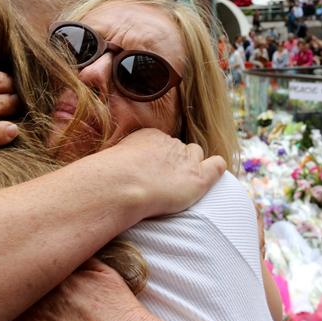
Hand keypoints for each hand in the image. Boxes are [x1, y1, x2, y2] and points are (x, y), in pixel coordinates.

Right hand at [93, 129, 225, 221]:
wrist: (121, 184)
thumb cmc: (108, 179)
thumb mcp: (109, 162)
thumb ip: (118, 165)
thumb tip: (104, 175)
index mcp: (148, 136)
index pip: (162, 144)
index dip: (159, 159)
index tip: (150, 173)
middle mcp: (169, 143)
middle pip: (180, 149)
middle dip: (176, 163)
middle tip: (164, 182)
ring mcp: (185, 158)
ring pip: (196, 156)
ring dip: (192, 167)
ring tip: (182, 183)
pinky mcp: (198, 176)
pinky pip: (217, 165)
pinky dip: (216, 169)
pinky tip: (212, 175)